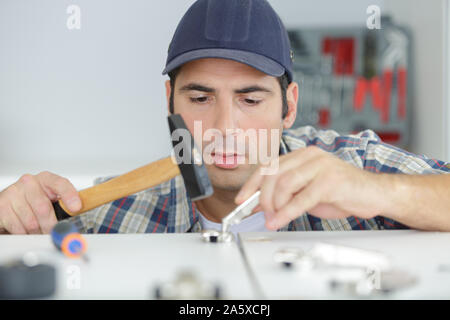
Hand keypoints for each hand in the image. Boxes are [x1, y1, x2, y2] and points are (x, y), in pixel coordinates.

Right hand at [0, 172, 80, 233]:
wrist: (9, 204)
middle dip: (50, 226)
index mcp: (45, 179)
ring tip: (36, 228)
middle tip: (52, 231)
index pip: (60, 184)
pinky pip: (18, 228)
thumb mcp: (51, 200)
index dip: (69, 195)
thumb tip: (78, 217)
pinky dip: (24, 233)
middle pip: (44, 209)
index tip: (76, 207)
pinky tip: (24, 228)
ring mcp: (14, 193)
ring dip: (36, 231)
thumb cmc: (33, 202)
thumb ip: (65, 206)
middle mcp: (29, 182)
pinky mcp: (2, 206)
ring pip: (31, 222)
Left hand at [235, 146, 389, 229]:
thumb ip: (284, 194)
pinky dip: (285, 213)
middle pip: (272, 174)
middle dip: (260, 197)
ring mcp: (320, 166)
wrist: (374, 193)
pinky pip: (300, 198)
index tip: (241, 199)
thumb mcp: (306, 191)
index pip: (268, 166)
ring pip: (283, 184)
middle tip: (259, 213)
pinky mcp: (330, 181)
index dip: (251, 183)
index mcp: (302, 155)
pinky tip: (279, 221)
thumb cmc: (341, 192)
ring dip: (273, 206)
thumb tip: (258, 204)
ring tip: (272, 219)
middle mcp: (309, 156)